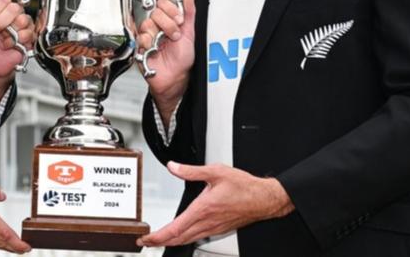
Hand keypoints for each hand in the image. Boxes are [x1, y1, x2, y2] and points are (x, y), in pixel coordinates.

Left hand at [0, 0, 33, 105]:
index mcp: (1, 6)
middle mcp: (13, 13)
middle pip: (14, 8)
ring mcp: (22, 25)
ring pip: (21, 20)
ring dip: (7, 32)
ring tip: (1, 37)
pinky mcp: (29, 37)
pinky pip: (26, 34)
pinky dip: (12, 42)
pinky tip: (7, 44)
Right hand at [137, 0, 196, 119]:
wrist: (175, 77)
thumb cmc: (182, 58)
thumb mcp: (190, 32)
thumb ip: (189, 12)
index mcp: (168, 20)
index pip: (162, 2)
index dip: (171, 9)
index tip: (179, 19)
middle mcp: (156, 26)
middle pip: (155, 12)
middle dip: (168, 24)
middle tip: (175, 35)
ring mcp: (148, 35)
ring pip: (147, 24)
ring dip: (160, 34)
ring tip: (166, 43)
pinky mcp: (140, 46)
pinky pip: (141, 37)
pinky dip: (150, 43)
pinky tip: (155, 49)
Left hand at [138, 162, 293, 246]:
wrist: (264, 199)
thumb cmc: (243, 186)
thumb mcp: (215, 171)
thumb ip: (191, 171)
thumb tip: (173, 167)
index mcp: (203, 209)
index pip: (175, 228)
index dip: (158, 236)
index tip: (146, 238)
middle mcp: (207, 222)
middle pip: (179, 239)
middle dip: (160, 241)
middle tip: (145, 242)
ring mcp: (214, 228)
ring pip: (188, 240)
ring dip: (171, 241)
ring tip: (158, 240)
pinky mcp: (219, 229)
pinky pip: (198, 237)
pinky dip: (185, 239)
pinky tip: (181, 236)